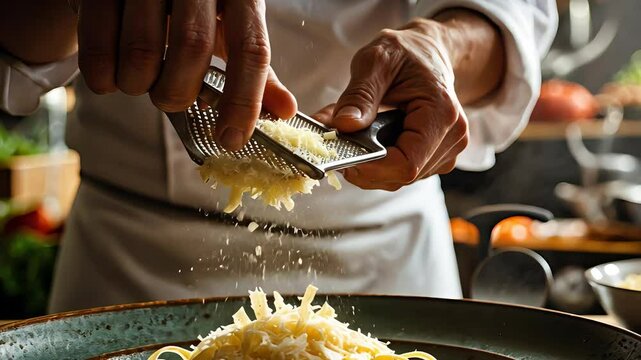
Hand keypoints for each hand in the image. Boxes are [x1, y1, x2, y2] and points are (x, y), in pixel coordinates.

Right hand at [74, 0, 295, 150]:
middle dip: (178, 93)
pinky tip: (111, 77)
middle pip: (192, 50)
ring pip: (142, 50)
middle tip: (170, 98)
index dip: (243, 101)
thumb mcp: (232, 30)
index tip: (231, 140)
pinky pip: (97, 43)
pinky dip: (103, 76)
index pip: (251, 50)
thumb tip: (286, 111)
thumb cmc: (195, 9)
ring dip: (139, 85)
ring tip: (141, 81)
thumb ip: (256, 70)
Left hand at [317, 18, 468, 190]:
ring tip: (356, 133)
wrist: (428, 53)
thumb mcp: (376, 62)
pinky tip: (371, 139)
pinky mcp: (436, 158)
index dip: (371, 168)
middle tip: (338, 139)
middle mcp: (452, 138)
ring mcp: (447, 151)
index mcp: (441, 113)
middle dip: (364, 164)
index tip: (342, 157)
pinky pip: (400, 173)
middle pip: (400, 176)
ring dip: (369, 163)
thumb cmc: (405, 53)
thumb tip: (344, 125)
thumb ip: (359, 95)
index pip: (406, 164)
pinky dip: (379, 162)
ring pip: (398, 179)